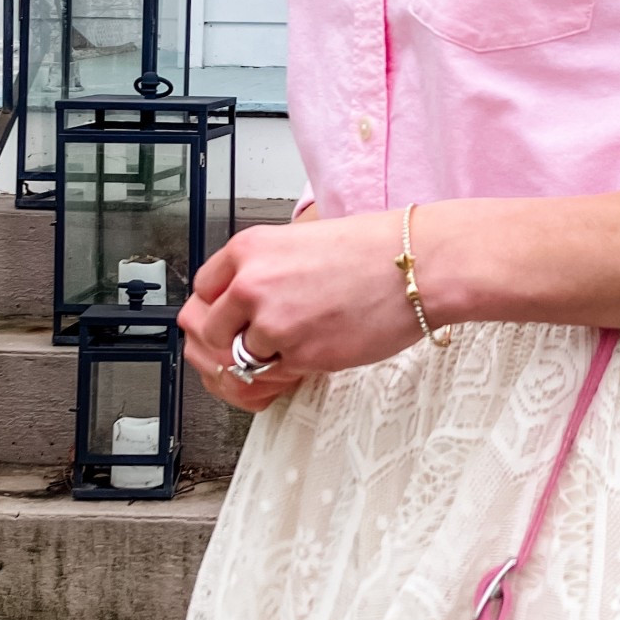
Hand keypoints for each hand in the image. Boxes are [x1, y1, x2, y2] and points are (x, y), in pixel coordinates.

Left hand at [179, 209, 424, 411]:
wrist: (417, 267)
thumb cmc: (374, 250)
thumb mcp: (302, 242)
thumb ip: (266, 270)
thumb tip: (245, 302)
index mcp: (250, 249)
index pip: (202, 290)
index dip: (219, 309)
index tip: (232, 318)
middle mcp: (252, 284)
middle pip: (208, 331)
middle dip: (231, 341)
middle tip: (255, 344)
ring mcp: (274, 323)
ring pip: (240, 359)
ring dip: (261, 360)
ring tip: (291, 350)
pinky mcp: (301, 355)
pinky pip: (274, 377)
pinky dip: (287, 373)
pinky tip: (310, 356)